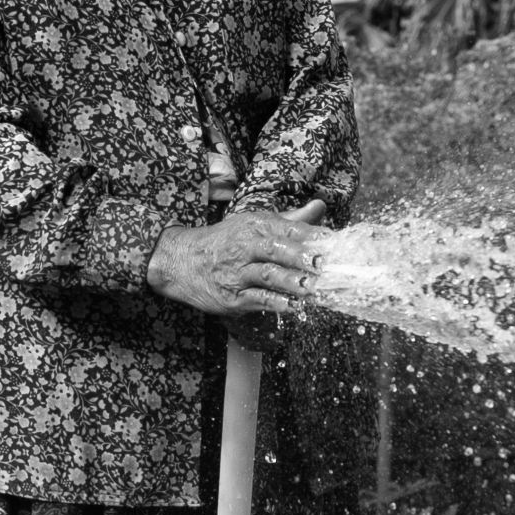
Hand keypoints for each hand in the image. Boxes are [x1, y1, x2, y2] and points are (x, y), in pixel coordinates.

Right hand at [146, 206, 325, 316]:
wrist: (181, 261)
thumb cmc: (226, 242)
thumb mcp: (255, 224)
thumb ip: (291, 220)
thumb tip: (321, 206)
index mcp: (256, 225)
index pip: (288, 228)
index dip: (312, 236)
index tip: (334, 242)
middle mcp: (246, 246)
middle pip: (277, 250)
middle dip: (302, 257)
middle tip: (324, 265)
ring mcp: (238, 272)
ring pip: (267, 275)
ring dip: (291, 283)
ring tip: (312, 288)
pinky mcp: (232, 296)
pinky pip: (256, 299)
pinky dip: (275, 303)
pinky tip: (292, 307)